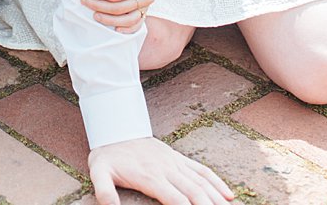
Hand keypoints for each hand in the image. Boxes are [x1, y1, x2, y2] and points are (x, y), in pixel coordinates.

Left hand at [89, 137, 232, 204]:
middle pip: (195, 191)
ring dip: (217, 197)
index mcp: (151, 176)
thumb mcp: (98, 173)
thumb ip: (105, 191)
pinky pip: (202, 171)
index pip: (176, 199)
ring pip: (202, 182)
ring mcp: (176, 163)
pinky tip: (228, 194)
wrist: (118, 129)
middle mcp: (168, 169)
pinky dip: (217, 182)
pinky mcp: (179, 159)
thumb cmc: (108, 155)